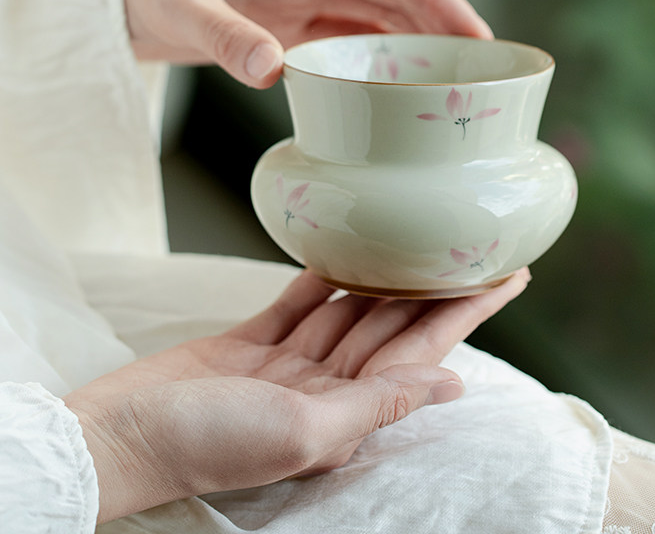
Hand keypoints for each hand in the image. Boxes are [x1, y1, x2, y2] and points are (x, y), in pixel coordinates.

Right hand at [65, 268, 528, 522]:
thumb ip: (379, 401)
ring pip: (351, 309)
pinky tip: (346, 252)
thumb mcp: (304, 428)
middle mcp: (327, 387)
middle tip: (475, 245)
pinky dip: (322, 279)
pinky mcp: (252, 342)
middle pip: (395, 324)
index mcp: (348, 411)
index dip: (468, 311)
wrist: (120, 434)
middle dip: (436, 286)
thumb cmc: (207, 441)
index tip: (507, 277)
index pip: (424, 350)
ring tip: (419, 240)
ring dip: (385, 276)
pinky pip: (300, 303)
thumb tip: (452, 384)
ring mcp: (289, 364)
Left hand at [124, 0, 491, 87]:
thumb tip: (275, 70)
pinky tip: (409, 80)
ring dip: (418, 40)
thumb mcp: (174, 2)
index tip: (472, 28)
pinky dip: (384, 55)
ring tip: (458, 75)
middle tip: (483, 60)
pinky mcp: (298, 13)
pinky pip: (354, 33)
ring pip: (380, 9)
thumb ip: (224, 33)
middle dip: (439, 19)